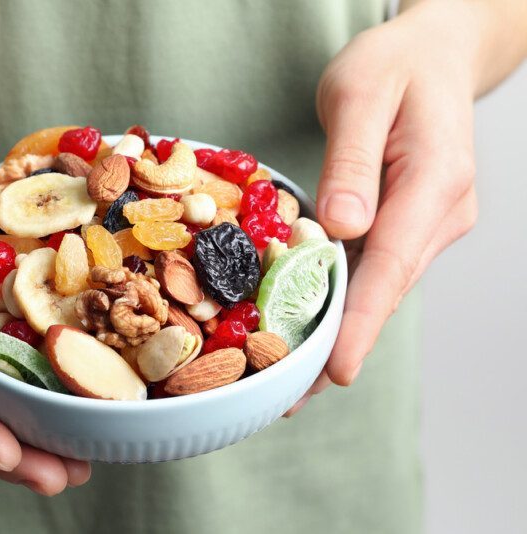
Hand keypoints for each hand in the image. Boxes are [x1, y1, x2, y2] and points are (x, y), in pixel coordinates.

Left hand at [286, 4, 478, 414]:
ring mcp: (428, 222)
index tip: (335, 369)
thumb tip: (343, 226)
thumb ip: (352, 161)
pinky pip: (374, 268)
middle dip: (340, 342)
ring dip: (338, 329)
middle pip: (385, 288)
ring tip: (290, 377)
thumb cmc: (394, 66)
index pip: (393, 262)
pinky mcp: (409, 224)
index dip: (362, 320)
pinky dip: (342, 300)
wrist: (431, 55)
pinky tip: (309, 325)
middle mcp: (439, 213)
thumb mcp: (361, 96)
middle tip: (289, 394)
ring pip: (379, 285)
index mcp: (434, 180)